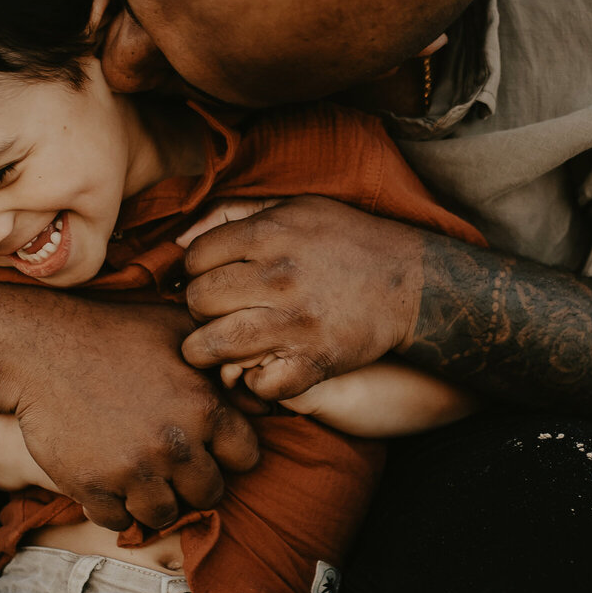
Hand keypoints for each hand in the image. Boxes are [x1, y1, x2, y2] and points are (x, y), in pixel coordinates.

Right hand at [5, 297, 261, 530]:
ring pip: (165, 515)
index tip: (209, 445)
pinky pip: (118, 521)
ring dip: (155, 499)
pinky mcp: (91, 487)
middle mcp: (174, 445)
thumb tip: (263, 400)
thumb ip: (223, 365)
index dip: (229, 452)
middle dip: (194, 480)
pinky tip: (108, 479)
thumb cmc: (115, 332)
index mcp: (204, 408)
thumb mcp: (178, 331)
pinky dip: (114, 507)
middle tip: (171, 462)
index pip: (246, 458)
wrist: (40, 346)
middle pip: (208, 494)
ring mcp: (132, 471)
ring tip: (140, 474)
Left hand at [178, 198, 424, 401]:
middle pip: (199, 301)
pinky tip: (263, 369)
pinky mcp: (314, 360)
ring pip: (213, 346)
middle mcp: (278, 275)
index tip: (213, 279)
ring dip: (210, 351)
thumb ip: (235, 215)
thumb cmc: (347, 241)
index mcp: (271, 233)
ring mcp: (295, 321)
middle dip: (201, 310)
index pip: (195, 258)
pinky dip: (255, 383)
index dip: (197, 271)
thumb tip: (179, 237)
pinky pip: (257, 383)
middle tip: (218, 313)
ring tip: (221, 347)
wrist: (412, 282)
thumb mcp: (296, 209)